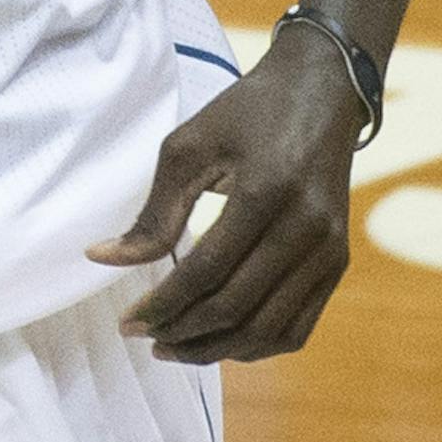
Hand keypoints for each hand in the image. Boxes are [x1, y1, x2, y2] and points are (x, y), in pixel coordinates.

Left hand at [89, 23, 368, 362]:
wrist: (321, 92)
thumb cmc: (246, 113)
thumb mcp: (188, 147)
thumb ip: (153, 212)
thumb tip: (102, 259)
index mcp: (267, 191)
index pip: (206, 272)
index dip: (162, 305)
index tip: (127, 323)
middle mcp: (306, 227)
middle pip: (237, 307)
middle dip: (182, 331)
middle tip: (144, 337)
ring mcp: (329, 249)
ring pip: (268, 329)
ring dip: (216, 349)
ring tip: (174, 346)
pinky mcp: (338, 262)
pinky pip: (298, 327)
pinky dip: (256, 345)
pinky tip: (220, 341)